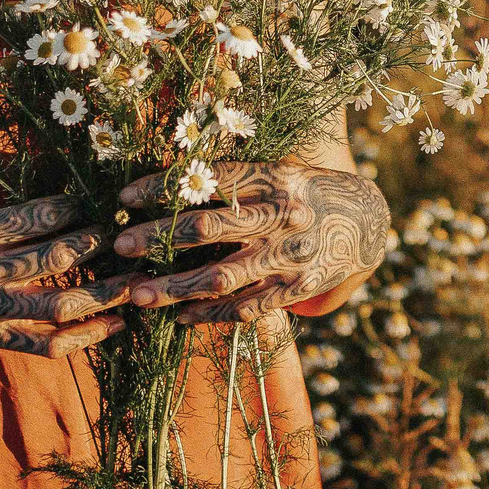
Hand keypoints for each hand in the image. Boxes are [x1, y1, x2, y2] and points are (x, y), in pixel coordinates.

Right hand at [0, 195, 132, 356]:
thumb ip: (7, 219)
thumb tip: (70, 206)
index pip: (32, 219)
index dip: (71, 210)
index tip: (96, 203)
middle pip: (52, 260)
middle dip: (95, 245)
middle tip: (126, 236)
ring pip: (58, 305)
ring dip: (104, 293)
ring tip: (135, 280)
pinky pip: (48, 344)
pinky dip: (86, 336)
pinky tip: (116, 323)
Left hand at [112, 162, 389, 324]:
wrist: (368, 223)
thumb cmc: (305, 192)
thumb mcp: (278, 172)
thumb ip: (234, 180)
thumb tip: (169, 184)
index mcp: (272, 179)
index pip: (207, 181)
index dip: (162, 188)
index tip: (123, 196)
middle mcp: (281, 217)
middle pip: (206, 229)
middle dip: (157, 239)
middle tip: (119, 247)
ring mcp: (288, 257)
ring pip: (220, 277)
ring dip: (174, 287)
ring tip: (137, 293)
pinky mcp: (296, 289)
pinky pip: (246, 307)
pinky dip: (210, 314)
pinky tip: (180, 316)